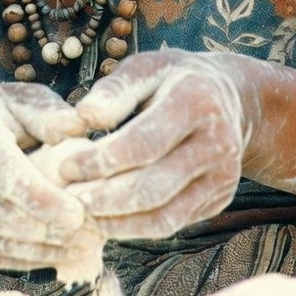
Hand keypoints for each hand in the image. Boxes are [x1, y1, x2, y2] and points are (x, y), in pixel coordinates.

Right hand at [0, 81, 86, 270]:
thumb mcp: (22, 96)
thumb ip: (49, 113)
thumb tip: (78, 130)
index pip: (2, 173)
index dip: (41, 199)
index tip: (78, 213)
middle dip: (45, 231)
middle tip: (87, 236)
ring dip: (37, 251)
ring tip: (77, 248)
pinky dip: (19, 258)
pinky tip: (50, 252)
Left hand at [60, 50, 247, 239]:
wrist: (230, 99)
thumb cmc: (172, 80)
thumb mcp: (145, 67)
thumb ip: (115, 89)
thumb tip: (84, 116)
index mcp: (197, 101)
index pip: (144, 143)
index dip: (101, 160)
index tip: (65, 166)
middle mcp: (218, 143)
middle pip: (154, 186)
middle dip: (104, 198)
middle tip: (67, 197)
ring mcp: (223, 177)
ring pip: (163, 215)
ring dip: (116, 220)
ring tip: (81, 211)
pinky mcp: (219, 200)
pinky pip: (172, 223)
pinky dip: (134, 227)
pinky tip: (106, 219)